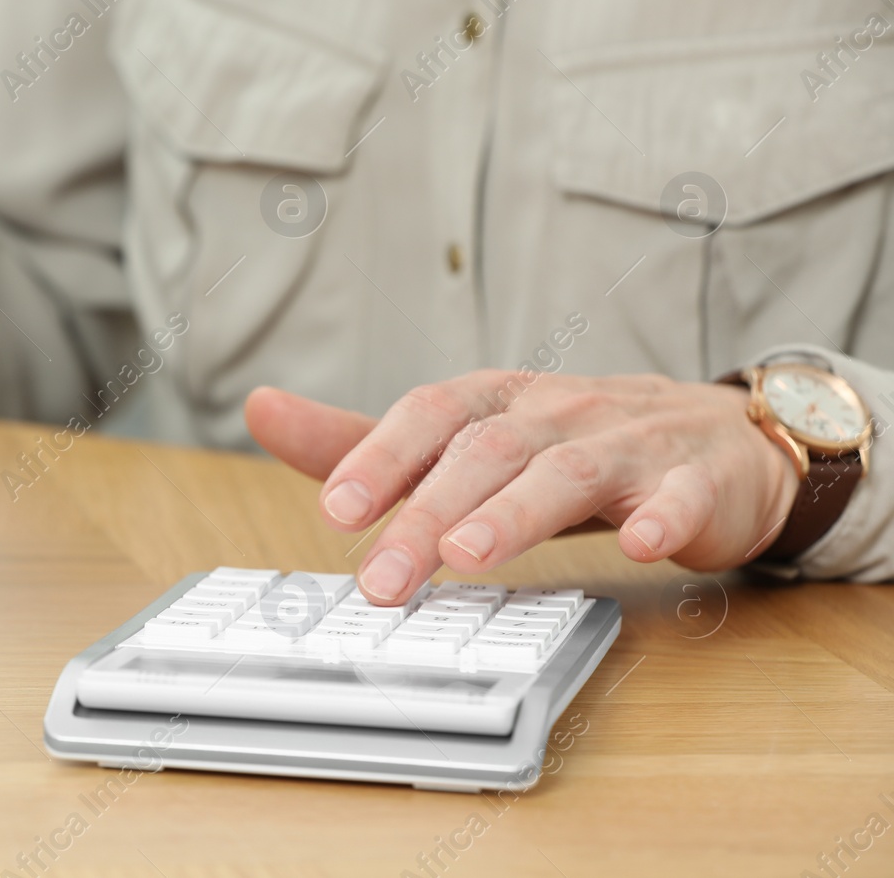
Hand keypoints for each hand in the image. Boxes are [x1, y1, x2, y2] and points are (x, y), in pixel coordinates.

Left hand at [244, 372, 799, 604]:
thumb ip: (367, 439)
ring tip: (468, 556)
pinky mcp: (695, 482)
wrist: (717, 442)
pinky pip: (681, 497)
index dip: (380, 456)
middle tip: (381, 578)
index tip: (334, 508)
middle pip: (485, 454)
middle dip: (427, 513)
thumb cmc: (572, 443)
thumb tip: (261, 409)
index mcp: (498, 400)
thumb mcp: (468, 437)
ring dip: (515, 513)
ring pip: (567, 472)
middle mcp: (558, 412)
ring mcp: (629, 443)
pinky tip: (643, 548)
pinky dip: (663, 518)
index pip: (429, 414)